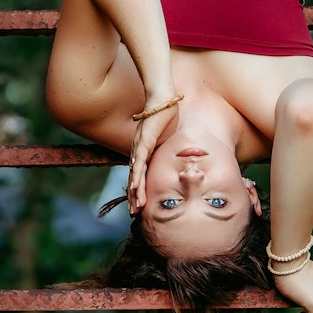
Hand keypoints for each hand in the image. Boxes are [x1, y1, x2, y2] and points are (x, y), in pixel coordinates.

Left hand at [127, 96, 179, 214]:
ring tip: (136, 207)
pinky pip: (139, 163)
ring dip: (135, 192)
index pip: (140, 174)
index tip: (140, 204)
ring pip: (135, 174)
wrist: (164, 99)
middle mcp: (138, 151)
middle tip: (133, 213)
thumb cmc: (167, 115)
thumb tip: (179, 157)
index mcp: (144, 151)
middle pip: (134, 177)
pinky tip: (136, 188)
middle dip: (134, 196)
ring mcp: (139, 146)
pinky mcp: (143, 142)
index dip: (139, 190)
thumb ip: (168, 148)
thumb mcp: (168, 138)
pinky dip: (137, 176)